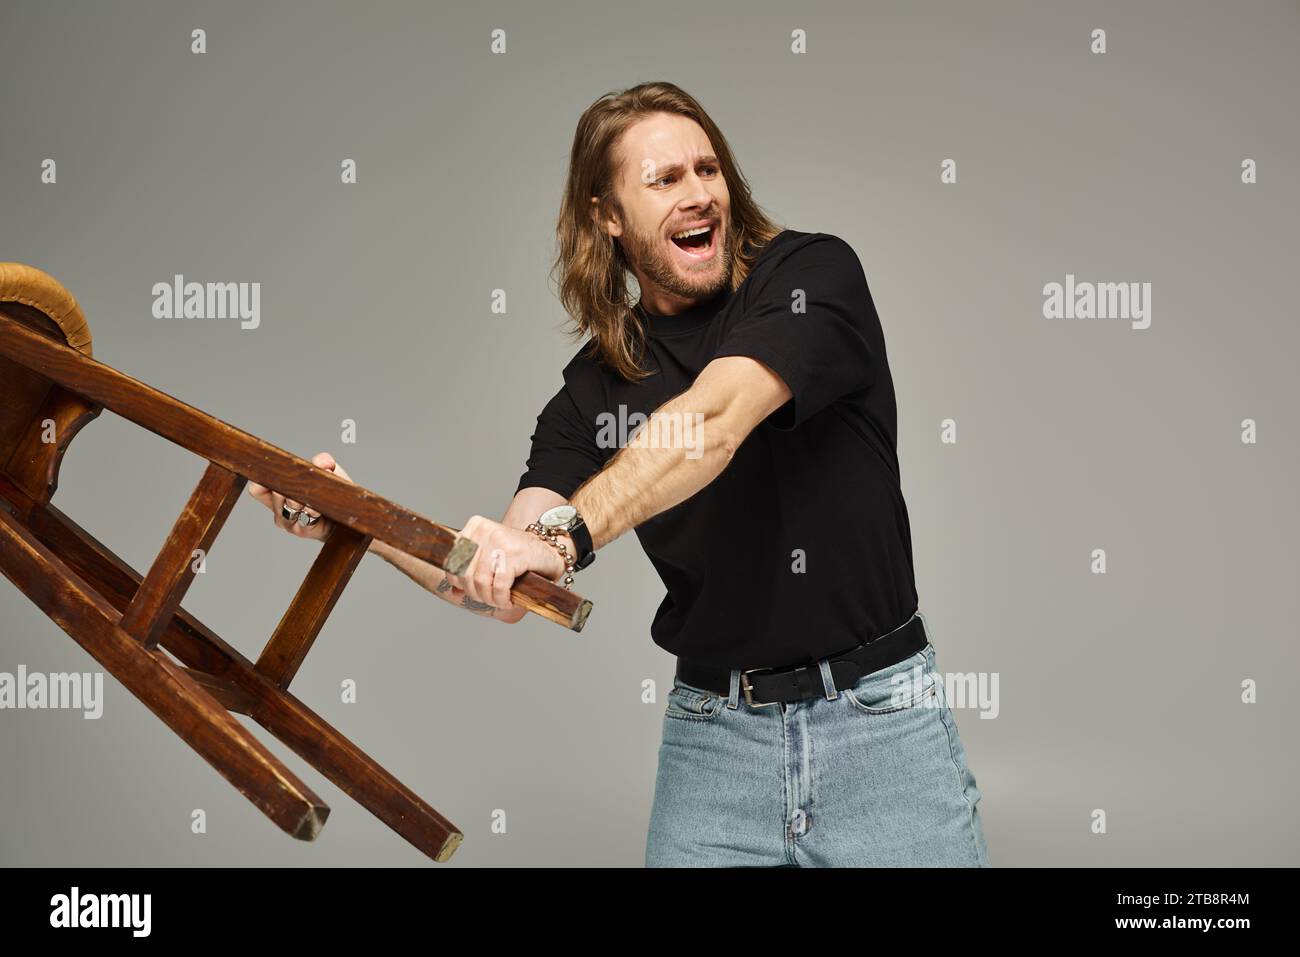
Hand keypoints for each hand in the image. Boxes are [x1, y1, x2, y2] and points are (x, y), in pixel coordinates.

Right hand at [246, 451, 350, 540]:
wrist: (347, 519)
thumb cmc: (333, 495)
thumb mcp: (329, 473)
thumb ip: (324, 462)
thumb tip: (323, 462)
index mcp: (277, 495)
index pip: (257, 489)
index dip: (264, 479)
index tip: (281, 472)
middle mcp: (280, 510)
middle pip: (275, 494)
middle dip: (291, 485)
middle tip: (305, 480)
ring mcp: (290, 522)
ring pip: (289, 505)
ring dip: (302, 498)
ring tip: (314, 495)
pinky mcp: (303, 530)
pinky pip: (304, 517)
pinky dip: (313, 509)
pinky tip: (320, 507)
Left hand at [442, 514, 569, 623]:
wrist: (549, 550)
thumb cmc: (518, 556)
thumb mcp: (490, 556)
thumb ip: (470, 569)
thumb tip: (453, 592)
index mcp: (475, 526)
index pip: (452, 561)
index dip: (459, 582)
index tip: (472, 590)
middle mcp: (484, 530)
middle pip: (465, 573)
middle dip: (476, 593)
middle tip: (489, 599)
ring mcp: (499, 541)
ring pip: (480, 581)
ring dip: (489, 598)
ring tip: (499, 601)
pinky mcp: (513, 554)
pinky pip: (499, 586)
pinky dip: (502, 598)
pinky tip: (508, 600)